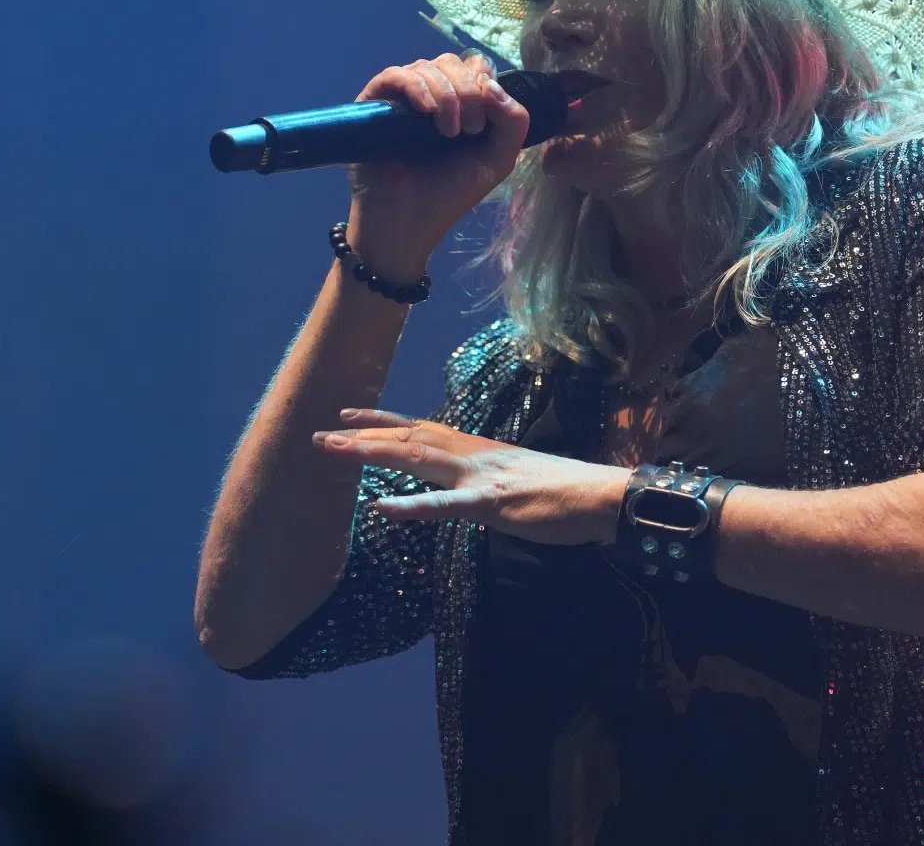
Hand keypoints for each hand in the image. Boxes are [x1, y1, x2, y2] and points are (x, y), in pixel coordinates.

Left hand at [315, 409, 630, 546]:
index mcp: (479, 450)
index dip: (385, 423)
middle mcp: (473, 454)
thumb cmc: (565, 493)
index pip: (423, 430)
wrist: (602, 496)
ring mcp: (480, 476)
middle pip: (410, 439)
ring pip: (417, 459)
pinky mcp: (492, 503)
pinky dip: (411, 504)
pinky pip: (445, 505)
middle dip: (364, 437)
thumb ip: (486, 480)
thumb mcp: (516, 480)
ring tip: (336, 452)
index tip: (350, 416)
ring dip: (374, 455)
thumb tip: (468, 487)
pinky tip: (381, 507)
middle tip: (321, 434)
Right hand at [344, 51, 531, 264]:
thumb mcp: (497, 160)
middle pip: (453, 62)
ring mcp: (402, 98)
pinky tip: (426, 111)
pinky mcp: (375, 104)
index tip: (485, 122)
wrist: (407, 221)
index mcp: (461, 103)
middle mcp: (431, 94)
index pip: (476, 67)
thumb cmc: (450, 193)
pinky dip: (416, 87)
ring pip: (428, 66)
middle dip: (469, 91)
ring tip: (447, 132)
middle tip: (469, 130)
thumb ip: (514, 122)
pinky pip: (395, 75)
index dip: (485, 84)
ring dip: (447, 94)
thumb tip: (494, 85)